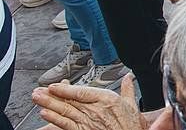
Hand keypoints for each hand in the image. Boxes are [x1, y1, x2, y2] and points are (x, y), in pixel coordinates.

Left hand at [31, 73, 145, 129]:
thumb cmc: (130, 123)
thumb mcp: (131, 104)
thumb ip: (127, 89)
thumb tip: (128, 77)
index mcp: (106, 99)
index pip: (81, 92)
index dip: (66, 89)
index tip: (54, 85)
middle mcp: (95, 110)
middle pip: (69, 101)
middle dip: (52, 95)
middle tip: (38, 91)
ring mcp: (87, 121)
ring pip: (65, 111)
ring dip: (49, 104)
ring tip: (37, 99)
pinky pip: (66, 124)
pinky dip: (54, 119)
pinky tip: (45, 114)